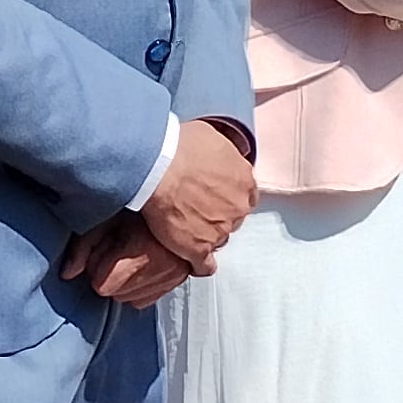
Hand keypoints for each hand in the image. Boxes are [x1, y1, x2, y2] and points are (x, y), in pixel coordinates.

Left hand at [63, 215, 194, 305]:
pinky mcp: (179, 278)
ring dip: (124, 282)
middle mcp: (163, 266)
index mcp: (143, 249)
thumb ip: (83, 246)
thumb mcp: (105, 218)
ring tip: (129, 253)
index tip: (103, 249)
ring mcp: (174, 274)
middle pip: (116, 294)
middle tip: (115, 249)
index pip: (104, 285)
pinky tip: (139, 263)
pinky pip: (147, 298)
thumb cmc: (138, 202)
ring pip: (131, 299)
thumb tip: (67, 273)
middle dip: (110, 276)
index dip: (97, 267)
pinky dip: (139, 286)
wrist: (173, 195)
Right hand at [136, 117, 255, 270]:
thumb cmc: (180, 146)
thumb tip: (219, 153)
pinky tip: (191, 261)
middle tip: (195, 208)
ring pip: (218, 239)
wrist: (158, 167)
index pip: (244, 195)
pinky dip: (199, 264)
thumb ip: (223, 152)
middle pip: (233, 218)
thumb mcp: (211, 136)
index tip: (214, 194)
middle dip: (218, 214)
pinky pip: (204, 265)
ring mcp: (220, 229)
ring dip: (205, 235)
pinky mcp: (199, 248)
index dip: (228, 195)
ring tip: (184, 229)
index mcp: (244, 180)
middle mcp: (238, 207)